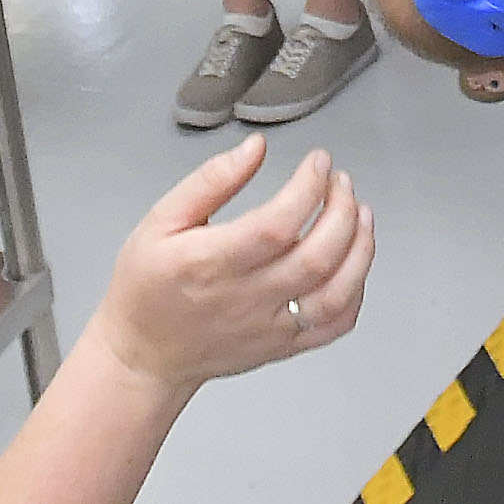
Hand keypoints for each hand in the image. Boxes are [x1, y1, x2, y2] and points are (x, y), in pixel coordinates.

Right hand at [87, 135, 374, 394]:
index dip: (308, 188)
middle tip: (340, 182)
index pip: (277, 225)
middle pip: (316, 257)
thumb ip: (210, 181)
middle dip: (342, 210)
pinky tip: (353, 262)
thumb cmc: (147, 286)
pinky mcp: (283, 345)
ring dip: (360, 249)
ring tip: (360, 213)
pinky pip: (335, 325)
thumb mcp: (160, 221)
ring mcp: (269, 327)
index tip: (317, 162)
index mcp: (212, 263)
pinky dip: (356, 291)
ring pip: (336, 293)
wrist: (143, 354)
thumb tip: (255, 149)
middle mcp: (246, 299)